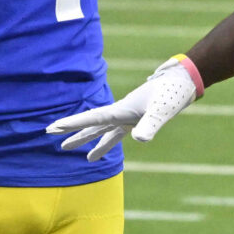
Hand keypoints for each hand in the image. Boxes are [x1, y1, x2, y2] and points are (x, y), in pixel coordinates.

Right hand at [47, 56, 204, 158]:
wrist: (183, 81)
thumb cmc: (172, 93)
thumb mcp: (161, 111)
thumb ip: (150, 124)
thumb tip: (139, 139)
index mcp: (121, 110)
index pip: (91, 118)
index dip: (72, 124)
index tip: (53, 128)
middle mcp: (120, 112)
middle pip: (90, 123)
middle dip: (71, 130)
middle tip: (50, 134)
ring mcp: (127, 115)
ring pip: (100, 129)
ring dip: (85, 138)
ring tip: (68, 149)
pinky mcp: (136, 119)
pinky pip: (115, 133)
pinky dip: (105, 141)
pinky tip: (98, 152)